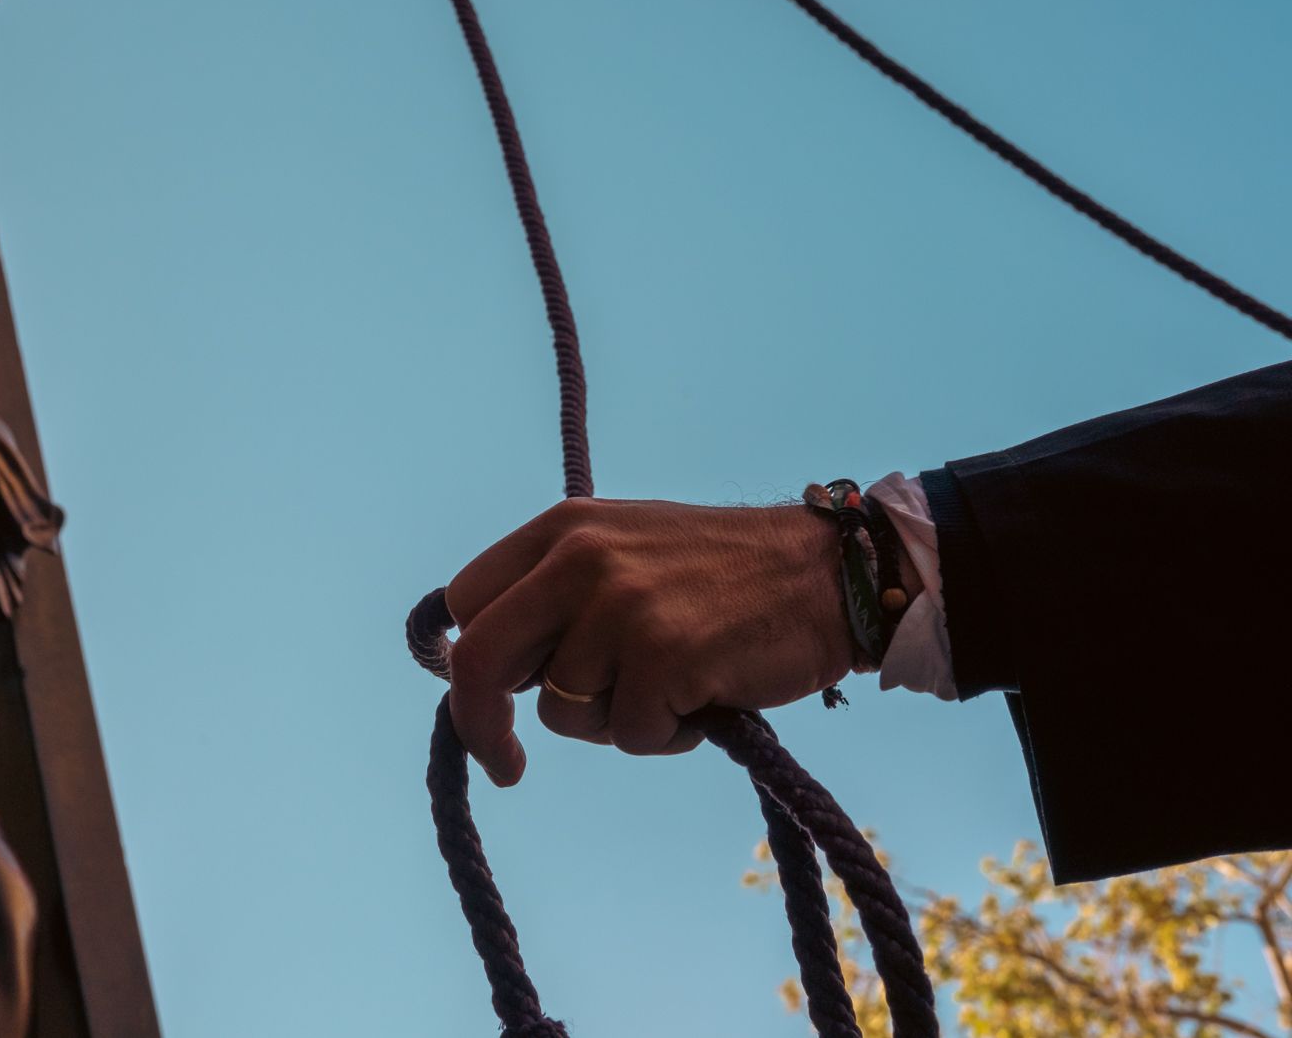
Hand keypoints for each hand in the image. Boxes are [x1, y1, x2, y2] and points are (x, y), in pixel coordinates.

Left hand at [444, 497, 851, 783]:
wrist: (827, 575)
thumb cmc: (723, 576)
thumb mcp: (623, 549)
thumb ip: (556, 594)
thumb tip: (488, 669)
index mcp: (562, 528)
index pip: (467, 601)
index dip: (469, 664)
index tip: (487, 705)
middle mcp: (580, 559)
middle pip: (481, 660)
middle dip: (482, 725)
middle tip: (505, 766)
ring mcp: (621, 607)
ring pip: (565, 713)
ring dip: (614, 721)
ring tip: (671, 683)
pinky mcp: (665, 657)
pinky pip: (630, 736)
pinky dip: (665, 735)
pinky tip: (703, 696)